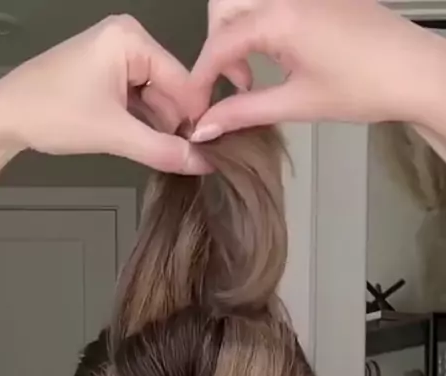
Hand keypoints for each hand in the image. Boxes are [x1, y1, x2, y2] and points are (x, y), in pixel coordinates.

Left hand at [0, 15, 206, 173]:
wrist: (6, 116)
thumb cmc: (52, 113)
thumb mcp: (115, 134)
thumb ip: (163, 150)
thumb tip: (203, 163)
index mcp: (132, 39)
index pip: (184, 82)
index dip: (197, 119)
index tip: (208, 152)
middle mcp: (128, 40)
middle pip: (172, 90)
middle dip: (176, 125)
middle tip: (184, 161)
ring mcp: (117, 57)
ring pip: (157, 100)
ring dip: (159, 129)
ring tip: (164, 157)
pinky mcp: (107, 75)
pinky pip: (139, 101)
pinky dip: (143, 125)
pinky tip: (146, 146)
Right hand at [189, 0, 443, 139]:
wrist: (415, 72)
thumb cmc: (367, 86)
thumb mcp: (297, 103)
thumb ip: (245, 111)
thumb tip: (207, 126)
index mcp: (280, 17)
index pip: (219, 42)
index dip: (201, 77)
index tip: (196, 105)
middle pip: (225, 9)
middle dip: (218, 47)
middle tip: (234, 86)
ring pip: (247, 1)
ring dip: (238, 34)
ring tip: (254, 75)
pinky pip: (273, 2)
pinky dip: (261, 24)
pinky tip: (277, 58)